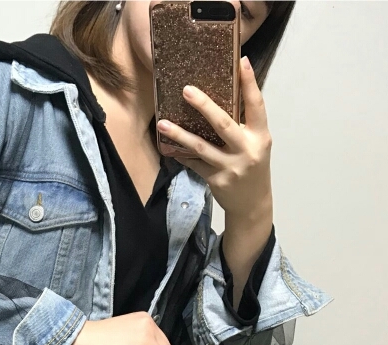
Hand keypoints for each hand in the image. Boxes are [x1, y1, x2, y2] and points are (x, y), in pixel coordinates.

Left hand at [156, 56, 272, 223]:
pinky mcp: (216, 180)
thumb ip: (244, 125)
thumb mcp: (256, 144)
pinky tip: (168, 147)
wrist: (253, 204)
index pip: (257, 105)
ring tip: (163, 124)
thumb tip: (222, 96)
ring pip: (201, 147)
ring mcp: (230, 167)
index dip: (250, 83)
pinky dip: (181, 154)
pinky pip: (194, 163)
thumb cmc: (252, 167)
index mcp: (261, 136)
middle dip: (204, 106)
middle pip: (223, 124)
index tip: (241, 61)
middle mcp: (247, 150)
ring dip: (180, 134)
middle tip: (186, 90)